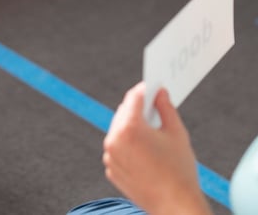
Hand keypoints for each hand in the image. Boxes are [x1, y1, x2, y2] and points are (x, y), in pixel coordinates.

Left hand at [102, 82, 212, 214]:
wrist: (175, 205)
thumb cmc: (179, 171)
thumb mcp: (177, 133)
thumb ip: (165, 107)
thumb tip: (159, 93)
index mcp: (130, 127)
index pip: (133, 98)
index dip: (145, 90)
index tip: (153, 87)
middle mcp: (114, 139)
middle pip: (123, 113)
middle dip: (138, 109)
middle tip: (154, 107)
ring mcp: (110, 156)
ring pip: (118, 131)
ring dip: (131, 128)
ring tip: (151, 132)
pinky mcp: (111, 168)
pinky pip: (117, 149)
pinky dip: (127, 146)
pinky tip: (145, 152)